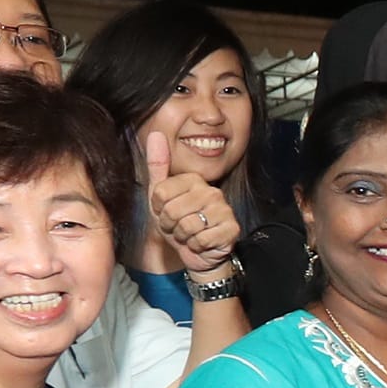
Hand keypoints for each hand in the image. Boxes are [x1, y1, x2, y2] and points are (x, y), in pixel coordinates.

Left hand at [142, 131, 238, 274]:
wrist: (200, 254)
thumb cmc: (180, 224)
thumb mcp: (161, 197)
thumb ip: (157, 167)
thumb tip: (155, 133)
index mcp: (194, 180)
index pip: (160, 192)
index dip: (158, 209)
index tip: (167, 212)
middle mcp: (211, 191)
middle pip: (172, 210)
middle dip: (170, 225)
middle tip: (178, 227)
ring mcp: (224, 210)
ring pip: (187, 226)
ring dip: (183, 237)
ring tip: (190, 235)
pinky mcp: (232, 229)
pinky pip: (202, 239)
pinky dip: (197, 246)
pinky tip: (202, 243)